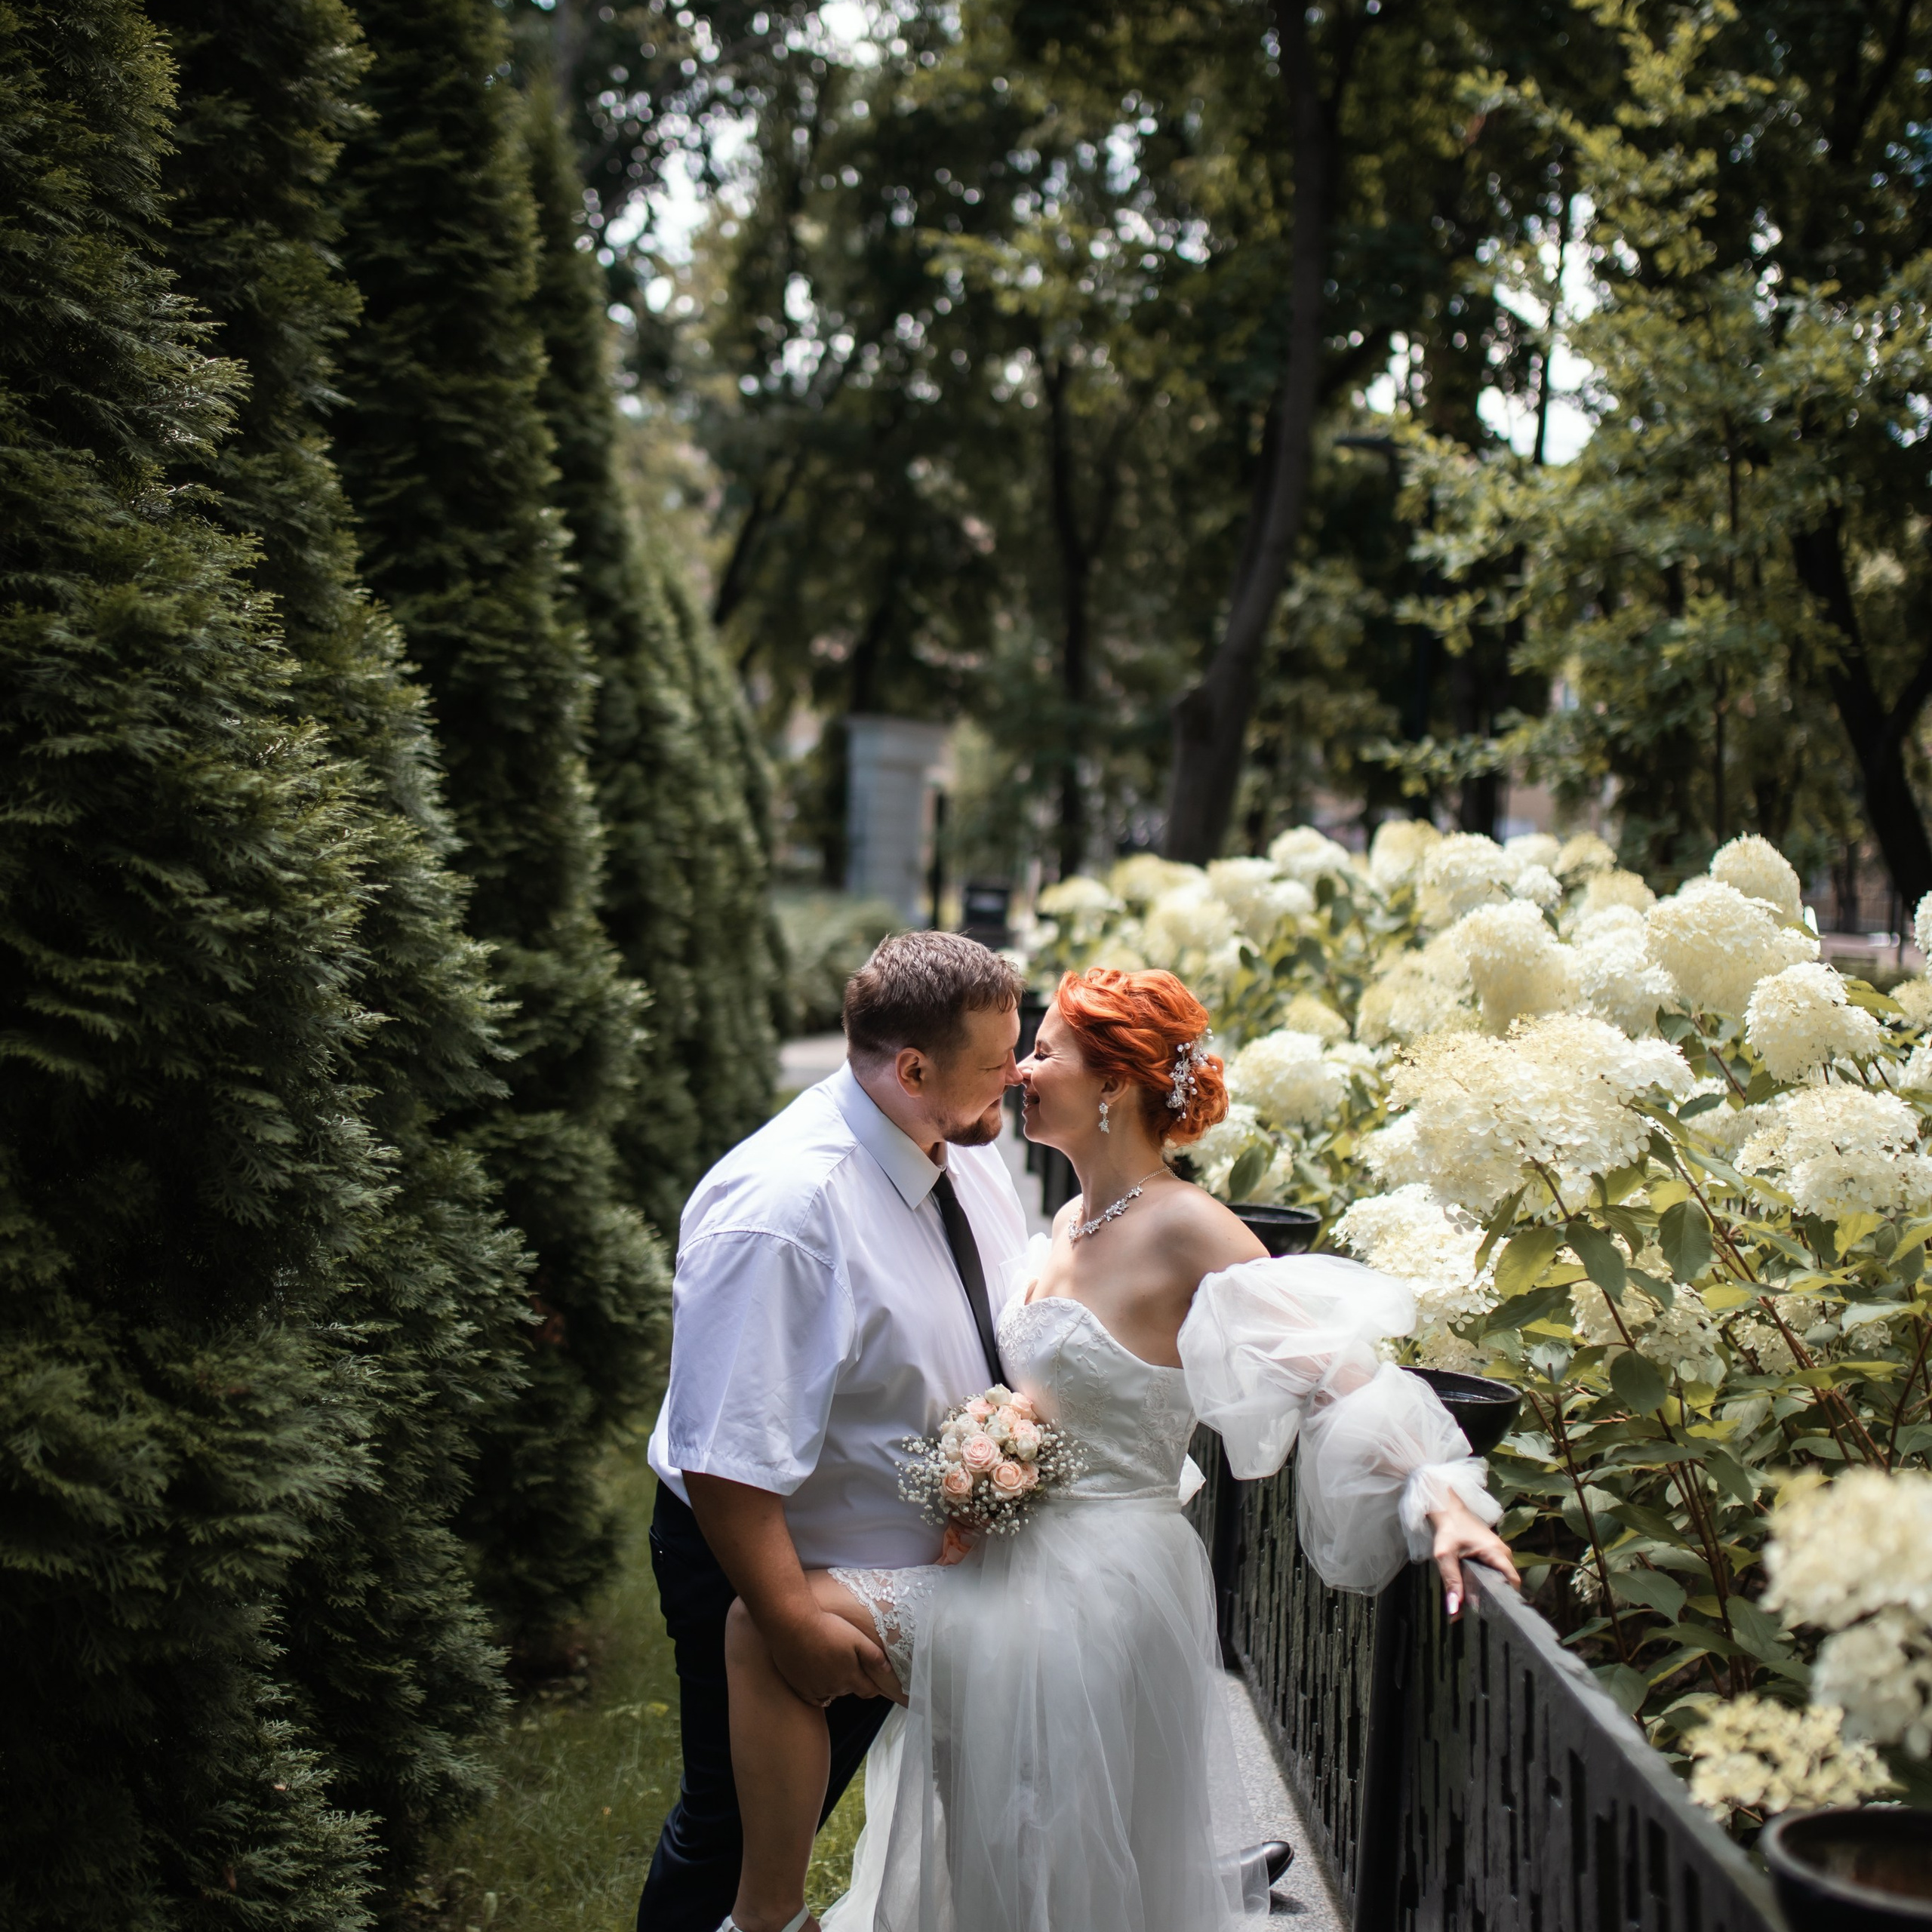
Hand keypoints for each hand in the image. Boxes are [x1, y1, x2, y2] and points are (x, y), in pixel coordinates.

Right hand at [768, 1606, 900, 1705]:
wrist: (793, 1624)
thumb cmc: (827, 1627)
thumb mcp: (856, 1637)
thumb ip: (873, 1655)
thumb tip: (887, 1669)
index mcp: (849, 1676)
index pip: (867, 1691)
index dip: (873, 1687)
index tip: (875, 1683)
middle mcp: (833, 1687)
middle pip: (848, 1689)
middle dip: (852, 1680)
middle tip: (850, 1665)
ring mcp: (814, 1689)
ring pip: (830, 1693)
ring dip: (834, 1684)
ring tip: (833, 1669)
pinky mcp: (798, 1686)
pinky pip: (813, 1697)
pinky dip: (818, 1692)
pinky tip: (818, 1681)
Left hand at [1428, 1494, 1519, 1619]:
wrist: (1446, 1507)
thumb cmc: (1448, 1528)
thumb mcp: (1445, 1555)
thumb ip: (1451, 1581)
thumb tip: (1455, 1610)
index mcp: (1498, 1553)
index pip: (1513, 1582)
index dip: (1506, 1600)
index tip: (1494, 1614)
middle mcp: (1503, 1553)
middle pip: (1506, 1582)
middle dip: (1493, 1599)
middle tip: (1478, 1616)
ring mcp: (1499, 1552)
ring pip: (1499, 1578)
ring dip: (1488, 1591)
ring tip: (1474, 1609)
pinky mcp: (1492, 1552)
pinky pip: (1493, 1571)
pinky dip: (1484, 1582)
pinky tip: (1472, 1593)